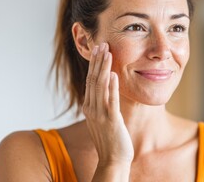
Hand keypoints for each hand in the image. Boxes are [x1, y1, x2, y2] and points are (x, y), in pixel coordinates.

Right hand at [83, 43, 133, 167]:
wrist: (113, 159)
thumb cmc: (110, 139)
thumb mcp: (103, 118)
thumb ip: (102, 103)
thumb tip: (106, 88)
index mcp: (89, 107)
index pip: (90, 81)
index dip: (94, 64)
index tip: (98, 49)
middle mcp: (92, 108)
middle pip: (93, 80)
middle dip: (98, 61)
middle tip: (102, 44)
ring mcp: (100, 114)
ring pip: (100, 86)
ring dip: (104, 68)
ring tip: (108, 53)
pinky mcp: (111, 120)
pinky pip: (110, 101)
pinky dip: (112, 87)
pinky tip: (114, 75)